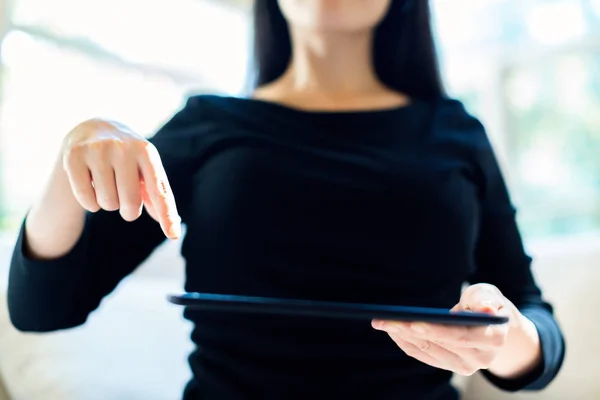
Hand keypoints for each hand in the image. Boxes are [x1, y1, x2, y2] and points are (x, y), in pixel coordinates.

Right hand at [61, 119, 180, 238]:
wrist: (94, 127)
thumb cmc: (128, 157)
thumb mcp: (145, 169)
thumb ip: (157, 196)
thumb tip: (172, 228)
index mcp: (147, 152)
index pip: (158, 191)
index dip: (166, 215)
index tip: (174, 235)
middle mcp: (123, 148)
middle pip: (130, 203)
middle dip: (129, 211)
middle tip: (125, 199)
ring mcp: (98, 150)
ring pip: (107, 203)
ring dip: (108, 204)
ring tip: (108, 185)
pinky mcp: (74, 155)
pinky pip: (86, 199)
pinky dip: (90, 203)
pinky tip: (91, 186)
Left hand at [372, 284, 512, 375]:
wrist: (492, 325)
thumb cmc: (485, 303)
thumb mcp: (489, 294)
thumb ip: (486, 299)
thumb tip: (487, 308)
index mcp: (493, 338)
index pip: (459, 336)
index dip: (436, 330)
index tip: (412, 322)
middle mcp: (481, 358)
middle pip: (439, 344)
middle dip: (409, 330)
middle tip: (385, 319)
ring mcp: (466, 366)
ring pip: (428, 350)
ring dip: (402, 336)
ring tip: (382, 322)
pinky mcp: (451, 367)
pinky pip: (424, 355)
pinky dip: (406, 343)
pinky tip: (392, 331)